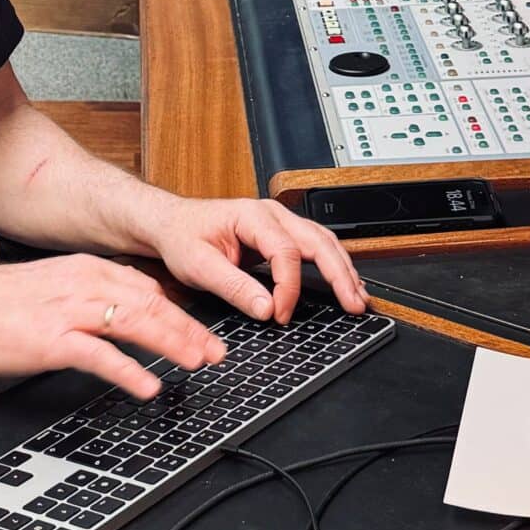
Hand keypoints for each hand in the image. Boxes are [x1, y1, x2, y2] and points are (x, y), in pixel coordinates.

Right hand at [0, 254, 226, 399]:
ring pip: (136, 323)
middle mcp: (85, 284)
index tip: (200, 331)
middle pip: (151, 304)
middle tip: (215, 352)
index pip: (146, 288)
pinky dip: (130, 371)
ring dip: (172, 344)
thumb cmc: (0, 303)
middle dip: (189, 329)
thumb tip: (125, 306)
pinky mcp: (54, 340)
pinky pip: (101, 355)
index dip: (179, 311)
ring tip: (197, 363)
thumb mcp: (53, 284)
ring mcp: (71, 312)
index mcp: (86, 269)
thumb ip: (90, 291)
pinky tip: (149, 386)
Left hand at [144, 198, 367, 325]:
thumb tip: (265, 309)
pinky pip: (315, 248)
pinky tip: (344, 284)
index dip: (288, 288)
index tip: (279, 315)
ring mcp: (279, 223)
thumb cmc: (182, 237)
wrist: (171, 223)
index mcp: (252, 216)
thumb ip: (234, 287)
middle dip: (340, 274)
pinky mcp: (280, 236)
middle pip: (318, 241)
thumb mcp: (199, 266)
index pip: (286, 252)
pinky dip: (333, 266)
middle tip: (356, 304)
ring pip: (323, 242)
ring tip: (358, 297)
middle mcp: (272, 215)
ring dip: (343, 269)